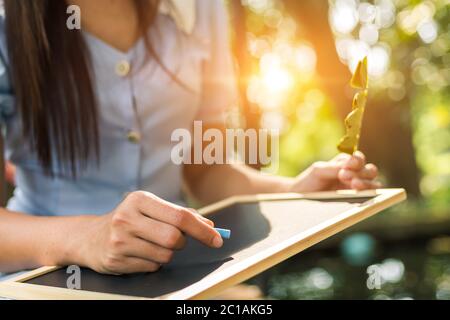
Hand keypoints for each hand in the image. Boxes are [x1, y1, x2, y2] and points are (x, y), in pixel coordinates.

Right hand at [75, 191, 222, 273]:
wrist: (89, 238)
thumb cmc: (130, 220)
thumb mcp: (151, 209)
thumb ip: (180, 215)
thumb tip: (211, 226)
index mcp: (139, 199)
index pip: (180, 216)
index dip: (203, 229)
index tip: (218, 239)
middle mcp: (127, 218)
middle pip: (174, 238)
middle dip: (182, 242)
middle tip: (176, 240)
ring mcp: (119, 240)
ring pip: (165, 256)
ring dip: (167, 254)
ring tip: (151, 245)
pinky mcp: (116, 260)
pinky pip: (152, 267)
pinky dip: (153, 263)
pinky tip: (140, 254)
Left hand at [289, 151, 380, 192]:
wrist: (300, 197)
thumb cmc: (308, 181)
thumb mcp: (318, 170)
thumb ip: (333, 167)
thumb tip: (349, 166)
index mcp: (345, 164)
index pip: (359, 159)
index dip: (357, 161)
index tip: (345, 166)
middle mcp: (353, 175)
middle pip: (370, 171)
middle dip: (361, 173)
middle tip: (344, 176)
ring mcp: (354, 189)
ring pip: (372, 184)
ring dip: (366, 184)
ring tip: (353, 185)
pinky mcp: (353, 202)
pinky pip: (366, 199)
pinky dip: (366, 196)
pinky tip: (357, 195)